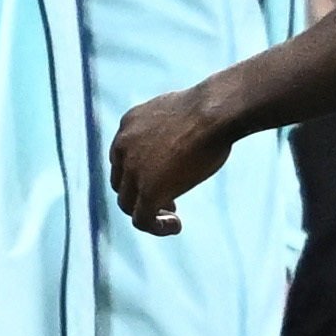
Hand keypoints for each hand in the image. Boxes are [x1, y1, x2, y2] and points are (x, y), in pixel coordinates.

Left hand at [110, 82, 234, 234]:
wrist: (214, 111)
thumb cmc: (211, 108)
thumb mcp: (180, 112)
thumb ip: (171, 128)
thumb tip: (185, 138)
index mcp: (129, 124)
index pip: (121, 158)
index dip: (139, 174)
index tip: (165, 178)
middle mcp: (123, 146)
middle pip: (121, 182)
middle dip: (141, 194)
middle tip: (170, 201)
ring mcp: (133, 169)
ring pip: (127, 204)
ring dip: (148, 213)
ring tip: (172, 218)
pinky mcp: (148, 190)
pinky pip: (142, 220)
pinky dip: (156, 227)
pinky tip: (176, 226)